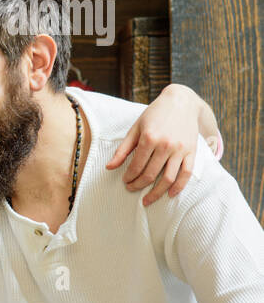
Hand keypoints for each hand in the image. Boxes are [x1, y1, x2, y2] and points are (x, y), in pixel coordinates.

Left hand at [107, 85, 199, 204]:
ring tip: (147, 200)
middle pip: (150, 174)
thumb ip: (122, 149)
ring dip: (156, 192)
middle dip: (138, 185)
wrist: (181, 102)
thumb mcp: (135, 129)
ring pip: (168, 178)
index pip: (136, 166)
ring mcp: (180, 150)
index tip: (125, 181)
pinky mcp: (192, 152)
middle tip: (131, 189)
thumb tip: (109, 167)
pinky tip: (171, 194)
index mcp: (149, 138)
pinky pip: (187, 173)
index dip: (129, 177)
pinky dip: (179, 186)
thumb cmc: (154, 115)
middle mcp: (166, 145)